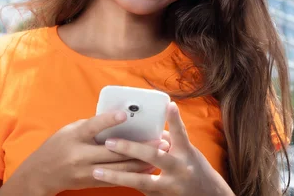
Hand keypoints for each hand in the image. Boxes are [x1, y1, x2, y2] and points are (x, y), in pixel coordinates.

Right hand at [8, 111, 169, 194]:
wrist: (41, 174)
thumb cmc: (58, 146)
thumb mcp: (70, 130)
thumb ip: (92, 125)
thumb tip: (118, 118)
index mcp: (74, 137)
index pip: (92, 127)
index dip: (108, 120)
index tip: (124, 114)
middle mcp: (80, 156)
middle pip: (113, 151)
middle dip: (139, 146)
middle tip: (160, 139)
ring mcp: (87, 172)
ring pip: (119, 167)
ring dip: (142, 160)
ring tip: (160, 152)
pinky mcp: (92, 182)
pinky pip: (117, 179)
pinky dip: (134, 173)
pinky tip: (148, 167)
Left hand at [92, 102, 234, 195]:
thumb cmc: (196, 169)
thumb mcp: (188, 153)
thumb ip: (171, 140)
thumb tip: (152, 128)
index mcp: (186, 153)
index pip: (180, 133)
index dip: (175, 119)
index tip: (169, 105)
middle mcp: (179, 168)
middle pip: (154, 156)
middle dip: (130, 149)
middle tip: (110, 142)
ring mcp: (170, 185)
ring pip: (141, 180)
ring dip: (117, 176)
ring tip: (98, 171)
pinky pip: (140, 188)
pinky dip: (125, 182)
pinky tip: (107, 180)